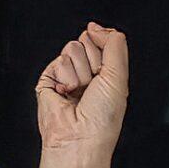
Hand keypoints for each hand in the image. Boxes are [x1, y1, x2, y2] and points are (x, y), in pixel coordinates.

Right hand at [35, 23, 130, 162]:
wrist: (78, 139)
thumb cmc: (102, 119)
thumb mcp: (119, 76)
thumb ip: (114, 44)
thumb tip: (97, 27)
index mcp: (107, 73)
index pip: (104, 40)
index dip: (104, 47)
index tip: (104, 68)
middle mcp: (88, 73)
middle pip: (86, 42)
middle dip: (91, 61)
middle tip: (91, 85)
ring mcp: (68, 76)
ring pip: (72, 49)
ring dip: (78, 72)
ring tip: (78, 92)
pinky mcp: (49, 79)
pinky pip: (57, 61)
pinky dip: (64, 77)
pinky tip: (65, 93)